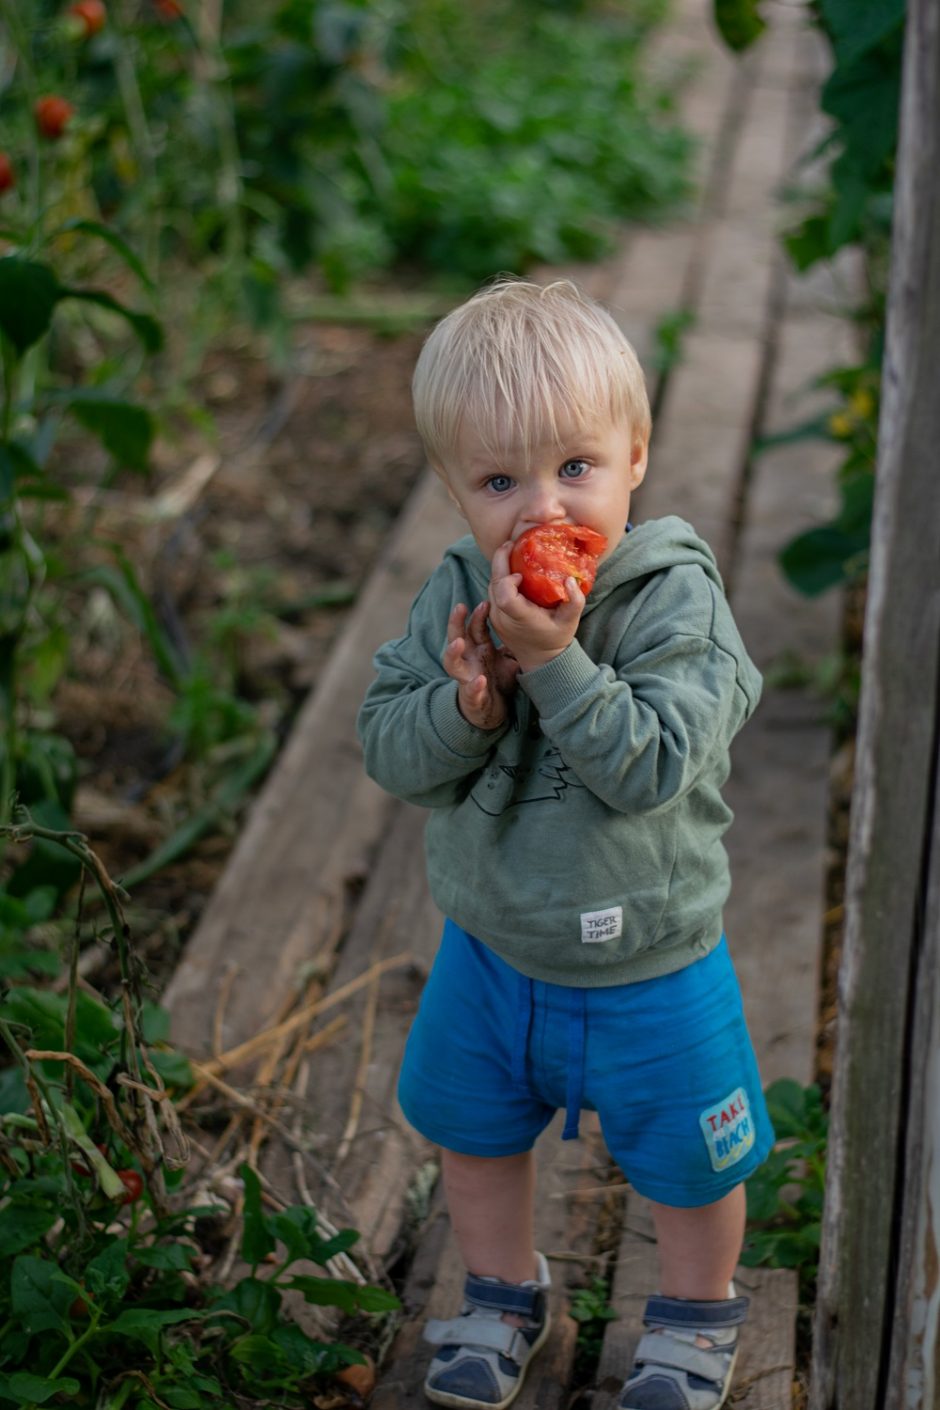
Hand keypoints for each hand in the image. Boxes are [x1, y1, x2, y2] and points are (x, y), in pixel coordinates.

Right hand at [443, 600, 520, 728]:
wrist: (491, 710)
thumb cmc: (496, 680)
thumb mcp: (506, 659)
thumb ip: (511, 644)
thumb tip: (529, 626)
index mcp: (477, 649)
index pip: (474, 628)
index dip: (477, 615)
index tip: (486, 602)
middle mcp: (468, 660)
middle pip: (455, 637)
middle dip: (455, 623)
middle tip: (460, 606)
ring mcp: (466, 678)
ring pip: (452, 663)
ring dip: (453, 652)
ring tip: (458, 643)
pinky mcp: (472, 697)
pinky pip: (471, 691)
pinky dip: (474, 687)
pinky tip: (480, 680)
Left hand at [488, 541, 584, 671]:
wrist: (541, 660)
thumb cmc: (557, 638)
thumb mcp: (571, 621)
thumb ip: (575, 601)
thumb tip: (570, 579)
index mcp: (520, 618)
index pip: (504, 595)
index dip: (508, 579)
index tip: (521, 573)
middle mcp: (503, 618)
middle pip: (493, 585)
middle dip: (499, 561)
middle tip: (510, 544)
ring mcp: (495, 617)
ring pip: (490, 586)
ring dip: (498, 568)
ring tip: (511, 551)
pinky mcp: (493, 615)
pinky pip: (492, 591)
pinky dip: (499, 578)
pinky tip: (511, 567)